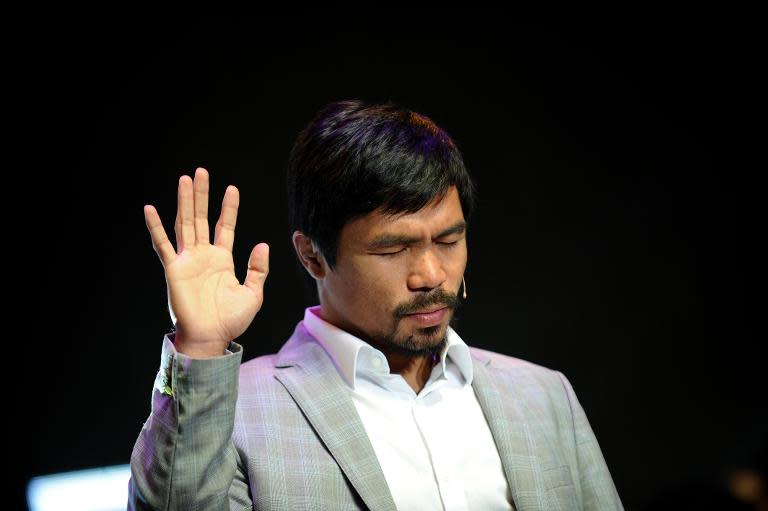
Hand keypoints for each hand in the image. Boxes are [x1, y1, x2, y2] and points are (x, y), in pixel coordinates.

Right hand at [143, 167, 268, 357]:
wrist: (211, 339)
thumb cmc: (231, 320)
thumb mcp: (253, 293)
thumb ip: (258, 269)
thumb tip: (263, 244)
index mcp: (222, 260)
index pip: (225, 227)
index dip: (228, 208)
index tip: (232, 189)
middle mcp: (203, 256)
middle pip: (202, 218)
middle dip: (203, 195)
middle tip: (202, 172)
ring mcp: (188, 260)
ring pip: (185, 224)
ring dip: (185, 202)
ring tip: (185, 179)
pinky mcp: (174, 269)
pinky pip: (162, 245)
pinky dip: (155, 227)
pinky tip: (150, 209)